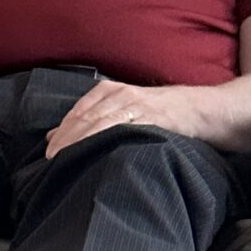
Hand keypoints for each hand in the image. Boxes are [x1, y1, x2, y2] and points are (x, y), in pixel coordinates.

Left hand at [45, 80, 207, 156]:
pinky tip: (98, 153)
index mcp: (108, 90)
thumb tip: (54, 135)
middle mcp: (119, 93)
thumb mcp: (122, 110)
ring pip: (101, 123)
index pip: (77, 112)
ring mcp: (136, 104)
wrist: (200, 109)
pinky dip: (109, 140)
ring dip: (82, 142)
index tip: (49, 152)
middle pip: (85, 118)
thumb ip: (91, 120)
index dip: (62, 133)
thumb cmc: (159, 113)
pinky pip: (127, 129)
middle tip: (52, 160)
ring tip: (67, 160)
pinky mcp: (153, 117)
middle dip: (67, 140)